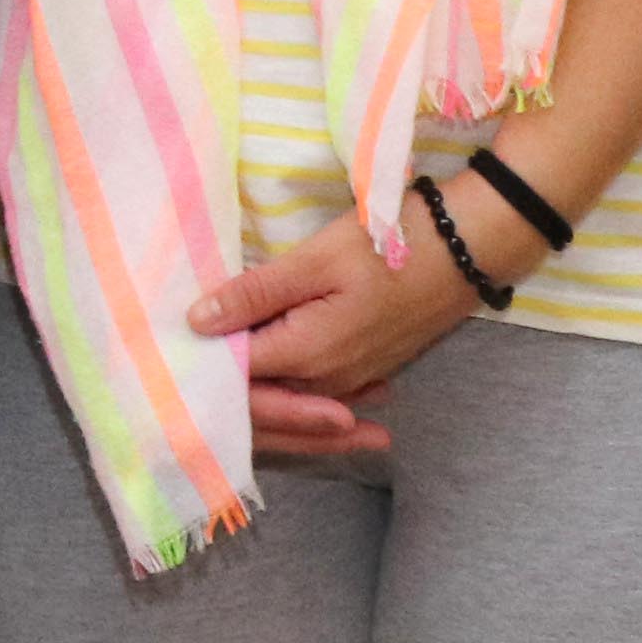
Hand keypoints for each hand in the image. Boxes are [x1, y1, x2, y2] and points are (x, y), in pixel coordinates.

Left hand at [193, 194, 516, 455]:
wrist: (470, 249)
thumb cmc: (391, 246)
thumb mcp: (315, 261)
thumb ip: (255, 294)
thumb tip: (196, 321)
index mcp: (307, 356)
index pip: (234, 377)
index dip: (200, 361)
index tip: (170, 338)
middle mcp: (328, 381)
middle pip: (261, 396)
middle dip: (224, 382)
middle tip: (189, 353)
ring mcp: (353, 378)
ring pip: (289, 395)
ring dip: (258, 383)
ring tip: (220, 353)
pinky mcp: (370, 367)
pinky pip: (318, 388)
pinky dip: (292, 382)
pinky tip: (273, 355)